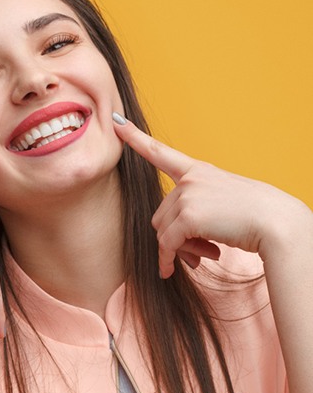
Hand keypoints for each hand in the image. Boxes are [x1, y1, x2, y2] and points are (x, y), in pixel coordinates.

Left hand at [112, 114, 303, 277]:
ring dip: (177, 249)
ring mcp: (188, 195)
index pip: (160, 152)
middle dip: (173, 237)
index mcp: (198, 170)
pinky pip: (166, 244)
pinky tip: (170, 271)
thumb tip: (169, 244)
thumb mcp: (221, 204)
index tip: (116, 120)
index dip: (135, 137)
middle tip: (197, 252)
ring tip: (205, 255)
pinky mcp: (189, 216)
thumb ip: (193, 212)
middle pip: (160, 214)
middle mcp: (189, 179)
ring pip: (162, 231)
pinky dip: (167, 260)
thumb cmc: (253, 216)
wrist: (276, 222)